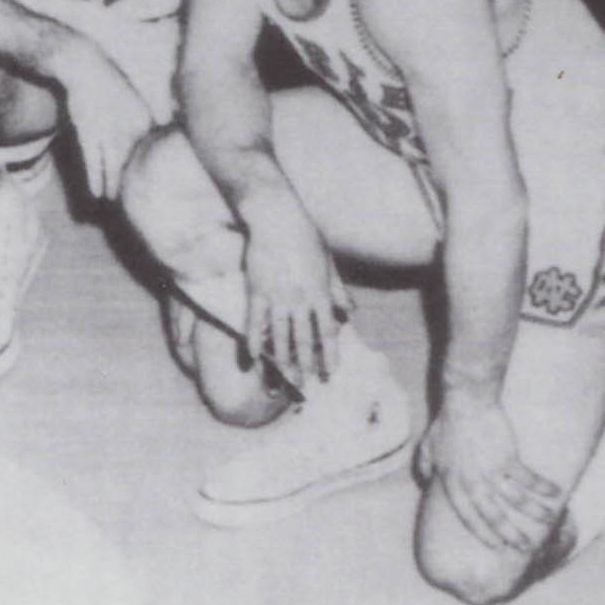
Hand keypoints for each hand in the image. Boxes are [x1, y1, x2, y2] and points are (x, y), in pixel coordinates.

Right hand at [42, 34, 152, 202]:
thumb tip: (150, 137)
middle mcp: (129, 127)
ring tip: (111, 201)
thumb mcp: (131, 102)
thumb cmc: (106, 83)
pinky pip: (94, 161)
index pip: (147, 153)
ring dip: (112, 185)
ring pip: (113, 166)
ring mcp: (108, 130)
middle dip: (130, 182)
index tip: (144, 186)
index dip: (144, 171)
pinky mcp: (88, 132)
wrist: (84, 64)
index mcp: (143, 119)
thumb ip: (139, 123)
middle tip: (131, 201)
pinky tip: (97, 192)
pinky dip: (95, 178)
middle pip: (131, 163)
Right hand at [238, 191, 349, 391]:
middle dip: (306, 365)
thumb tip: (351, 312)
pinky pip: (253, 322)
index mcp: (321, 293)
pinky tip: (254, 358)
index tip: (331, 372)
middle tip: (306, 386)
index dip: (330, 354)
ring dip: (282, 361)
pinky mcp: (256, 291)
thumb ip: (338, 290)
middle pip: (304, 340)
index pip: (328, 331)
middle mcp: (300, 300)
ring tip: (283, 380)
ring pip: (279, 336)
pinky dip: (253, 341)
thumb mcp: (329, 263)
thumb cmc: (306, 236)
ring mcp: (277, 297)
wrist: (277, 218)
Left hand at [423, 392, 563, 555]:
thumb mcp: (428, 445)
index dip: (482, 532)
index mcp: (452, 481)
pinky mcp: (507, 458)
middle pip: (493, 516)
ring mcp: (490, 471)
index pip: (467, 515)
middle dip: (511, 534)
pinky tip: (557, 493)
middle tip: (526, 547)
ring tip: (549, 521)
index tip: (496, 546)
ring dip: (535, 513)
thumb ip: (425, 464)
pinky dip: (544, 488)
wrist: (467, 401)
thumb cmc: (448, 421)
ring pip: (516, 501)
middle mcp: (471, 481)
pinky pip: (529, 479)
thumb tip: (423, 478)